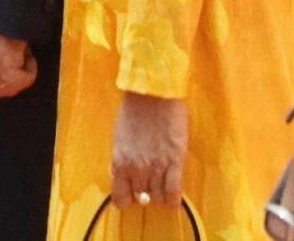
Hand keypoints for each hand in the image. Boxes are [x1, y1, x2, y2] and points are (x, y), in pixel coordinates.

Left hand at [110, 91, 187, 209]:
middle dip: (145, 193)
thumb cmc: (134, 110)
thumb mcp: (119, 138)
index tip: (131, 193)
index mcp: (118, 162)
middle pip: (141, 199)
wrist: (153, 93)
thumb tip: (125, 177)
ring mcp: (156, 167)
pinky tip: (173, 194)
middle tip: (149, 183)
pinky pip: (174, 193)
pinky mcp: (175, 162)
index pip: (120, 198)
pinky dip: (173, 198)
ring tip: (162, 183)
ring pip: (158, 198)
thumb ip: (122, 160)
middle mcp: (136, 169)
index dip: (127, 198)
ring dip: (160, 193)